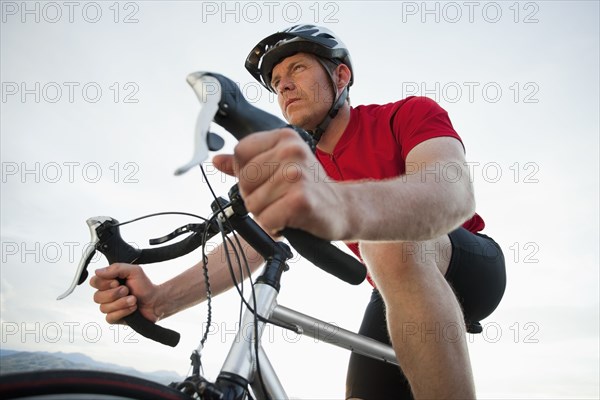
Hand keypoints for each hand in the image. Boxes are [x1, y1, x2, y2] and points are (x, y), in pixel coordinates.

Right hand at [90, 263, 161, 323]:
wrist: (156, 301)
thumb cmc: (144, 286)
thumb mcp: (133, 271)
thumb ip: (116, 268)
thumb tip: (98, 271)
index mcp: (109, 282)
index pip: (94, 282)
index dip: (104, 283)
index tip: (117, 282)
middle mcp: (107, 295)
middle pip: (97, 296)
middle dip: (115, 294)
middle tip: (127, 290)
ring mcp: (110, 307)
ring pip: (104, 308)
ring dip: (121, 303)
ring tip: (133, 299)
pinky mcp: (114, 318)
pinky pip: (110, 317)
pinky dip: (123, 312)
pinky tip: (132, 308)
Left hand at [212, 128, 349, 239]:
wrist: (343, 208)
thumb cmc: (311, 188)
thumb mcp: (281, 166)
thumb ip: (248, 163)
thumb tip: (217, 160)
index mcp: (285, 138)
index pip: (240, 153)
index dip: (247, 174)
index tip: (266, 182)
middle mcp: (292, 152)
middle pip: (244, 180)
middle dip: (256, 197)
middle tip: (279, 199)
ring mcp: (297, 175)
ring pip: (253, 203)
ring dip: (266, 215)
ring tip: (286, 209)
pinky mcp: (301, 200)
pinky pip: (266, 220)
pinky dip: (274, 227)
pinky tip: (289, 221)